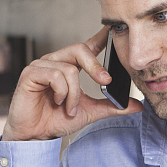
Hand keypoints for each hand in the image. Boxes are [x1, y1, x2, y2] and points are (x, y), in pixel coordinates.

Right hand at [2, 27, 141, 141]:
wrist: (35, 135)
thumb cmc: (57, 119)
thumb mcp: (90, 112)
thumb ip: (112, 106)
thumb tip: (137, 105)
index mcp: (70, 66)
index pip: (87, 46)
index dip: (100, 37)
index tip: (112, 31)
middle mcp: (56, 61)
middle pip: (79, 49)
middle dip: (95, 67)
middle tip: (105, 82)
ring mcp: (42, 66)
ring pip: (69, 69)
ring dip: (74, 94)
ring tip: (70, 107)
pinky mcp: (30, 74)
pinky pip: (54, 76)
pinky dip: (61, 92)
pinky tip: (57, 102)